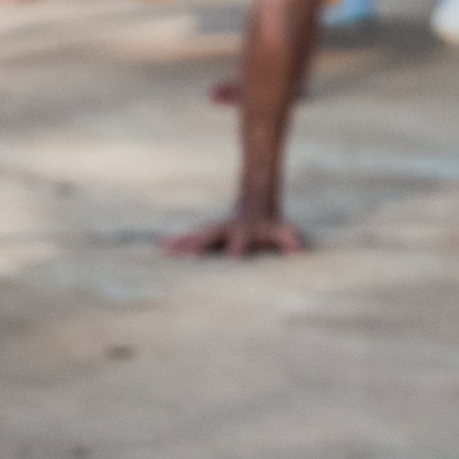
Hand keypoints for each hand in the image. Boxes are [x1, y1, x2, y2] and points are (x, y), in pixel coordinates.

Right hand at [164, 210, 306, 261]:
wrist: (256, 201)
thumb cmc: (270, 222)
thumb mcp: (282, 230)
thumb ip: (288, 240)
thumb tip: (297, 251)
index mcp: (243, 230)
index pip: (241, 240)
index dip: (238, 247)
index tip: (234, 257)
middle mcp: (225, 229)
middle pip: (211, 237)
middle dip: (198, 245)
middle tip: (186, 255)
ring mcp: (214, 230)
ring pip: (195, 237)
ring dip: (180, 244)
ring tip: (164, 250)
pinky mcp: (208, 233)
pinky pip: (190, 238)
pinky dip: (176, 241)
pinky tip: (161, 245)